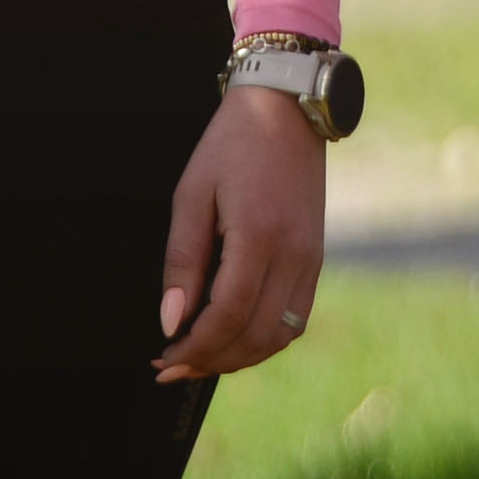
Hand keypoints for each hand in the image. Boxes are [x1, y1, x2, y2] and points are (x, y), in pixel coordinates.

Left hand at [150, 81, 327, 383]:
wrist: (287, 110)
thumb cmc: (231, 146)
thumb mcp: (192, 194)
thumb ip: (183, 262)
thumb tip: (171, 321)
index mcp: (259, 236)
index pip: (226, 316)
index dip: (194, 347)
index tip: (163, 358)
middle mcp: (293, 255)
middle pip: (254, 336)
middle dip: (211, 361)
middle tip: (172, 368)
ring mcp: (311, 260)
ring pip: (279, 336)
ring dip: (238, 358)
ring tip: (199, 359)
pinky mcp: (316, 260)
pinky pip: (294, 319)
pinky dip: (263, 340)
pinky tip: (232, 338)